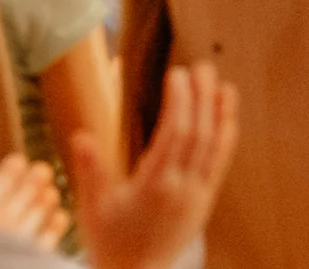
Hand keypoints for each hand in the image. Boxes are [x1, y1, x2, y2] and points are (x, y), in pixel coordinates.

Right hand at [0, 154, 67, 250]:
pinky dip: (57, 222)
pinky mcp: (36, 256)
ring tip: (48, 195)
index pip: (9, 173)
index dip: (16, 166)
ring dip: (48, 197)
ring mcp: (22, 238)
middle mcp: (4, 219)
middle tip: (42, 172)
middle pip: (30, 186)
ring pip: (44, 206)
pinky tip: (57, 218)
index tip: (18, 164)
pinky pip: (53, 232)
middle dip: (37, 177)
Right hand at [70, 61, 239, 268]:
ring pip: (214, 148)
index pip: (175, 135)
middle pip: (199, 135)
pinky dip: (226, 138)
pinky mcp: (204, 203)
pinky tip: (227, 119)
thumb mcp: (93, 208)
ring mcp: (197, 196)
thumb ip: (90, 171)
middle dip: (201, 98)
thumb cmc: (112, 243)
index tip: (177, 73)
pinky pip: (220, 165)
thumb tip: (81, 136)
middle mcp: (182, 189)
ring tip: (223, 84)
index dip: (179, 101)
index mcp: (155, 187)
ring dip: (220, 114)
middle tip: (201, 66)